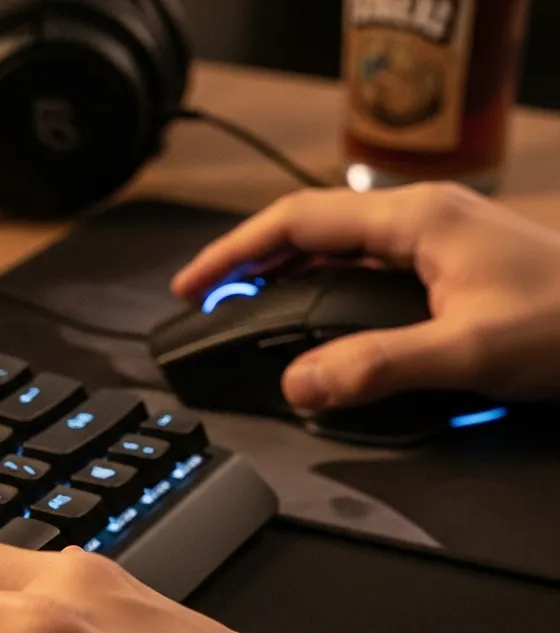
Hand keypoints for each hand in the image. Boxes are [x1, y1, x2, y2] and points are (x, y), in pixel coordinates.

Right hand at [172, 183, 559, 410]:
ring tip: (238, 307)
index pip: (297, 221)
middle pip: (306, 227)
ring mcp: (430, 239)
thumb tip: (298, 385)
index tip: (193, 286)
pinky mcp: (440, 265)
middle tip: (205, 301)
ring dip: (279, 272)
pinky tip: (305, 314)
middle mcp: (417, 218)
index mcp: (414, 219)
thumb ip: (377, 367)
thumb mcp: (469, 351)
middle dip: (246, 260)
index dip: (234, 252)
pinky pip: (359, 268)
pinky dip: (317, 286)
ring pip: (331, 246)